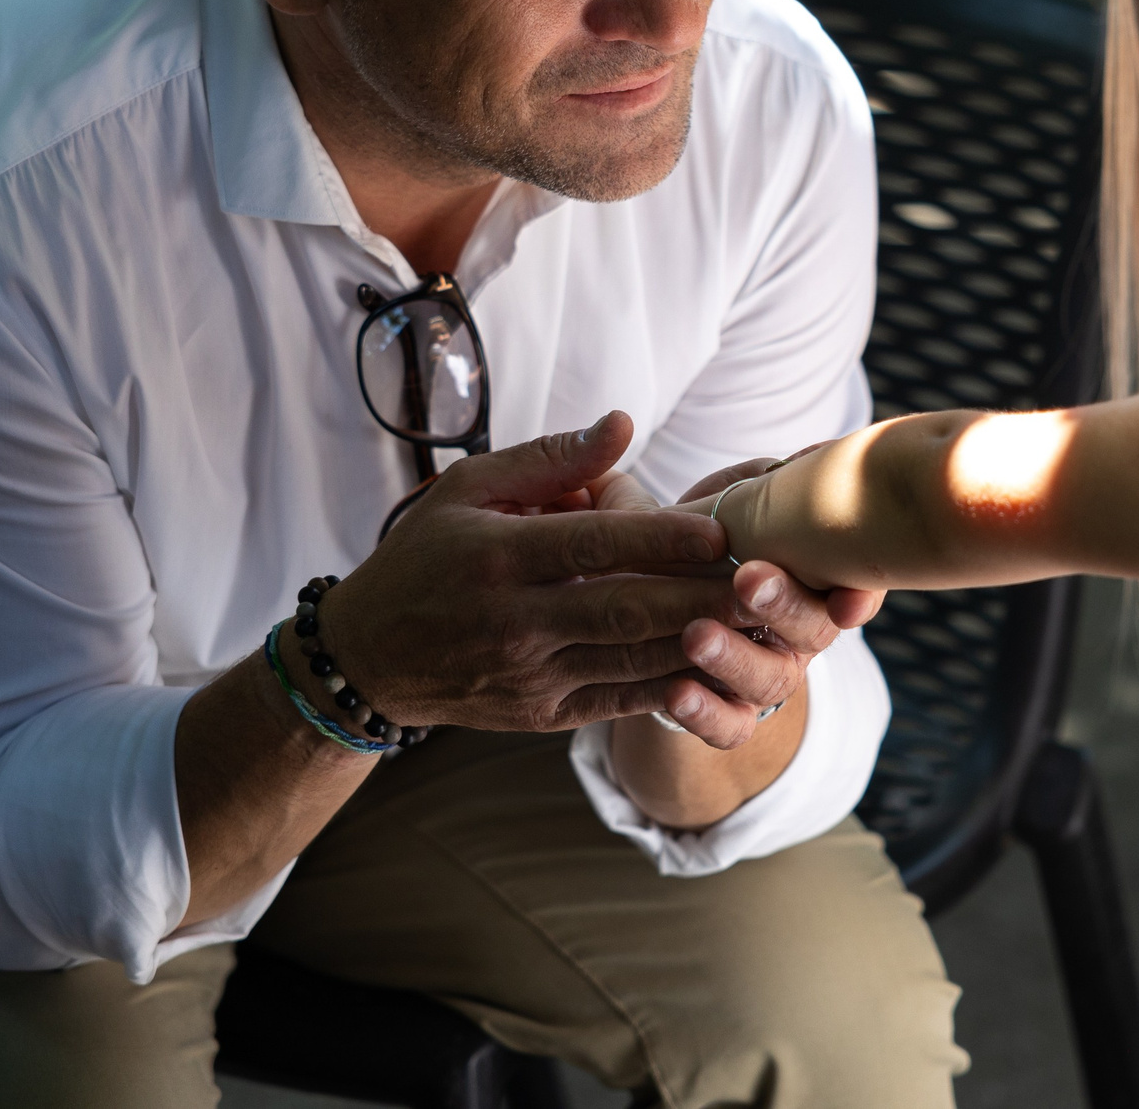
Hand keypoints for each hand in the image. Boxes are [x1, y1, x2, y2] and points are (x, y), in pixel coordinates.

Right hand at [318, 412, 741, 732]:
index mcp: (497, 557)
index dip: (657, 539)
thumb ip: (549, 460)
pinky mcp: (543, 714)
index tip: (718, 531)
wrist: (371, 658)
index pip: (590, 544)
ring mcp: (530, 674)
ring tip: (763, 622)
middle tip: (767, 580)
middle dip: (701, 597)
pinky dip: (672, 685)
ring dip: (701, 643)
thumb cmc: (427, 556)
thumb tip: (623, 424)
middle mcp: (515, 621)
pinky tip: (721, 667)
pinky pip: (619, 699)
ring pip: (630, 660)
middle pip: (623, 608)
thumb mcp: (469, 489)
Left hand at [630, 455, 885, 748]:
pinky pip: (728, 727)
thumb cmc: (713, 535)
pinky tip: (674, 691)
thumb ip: (766, 479)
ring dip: (734, 656)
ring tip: (694, 634)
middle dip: (781, 603)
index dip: (860, 592)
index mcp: (819, 575)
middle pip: (811, 629)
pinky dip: (704, 712)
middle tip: (747, 578)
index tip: (849, 599)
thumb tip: (802, 455)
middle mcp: (806, 631)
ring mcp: (771, 674)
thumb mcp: (740, 498)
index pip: (855, 584)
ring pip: (769, 680)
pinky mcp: (730, 713)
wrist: (661, 600)